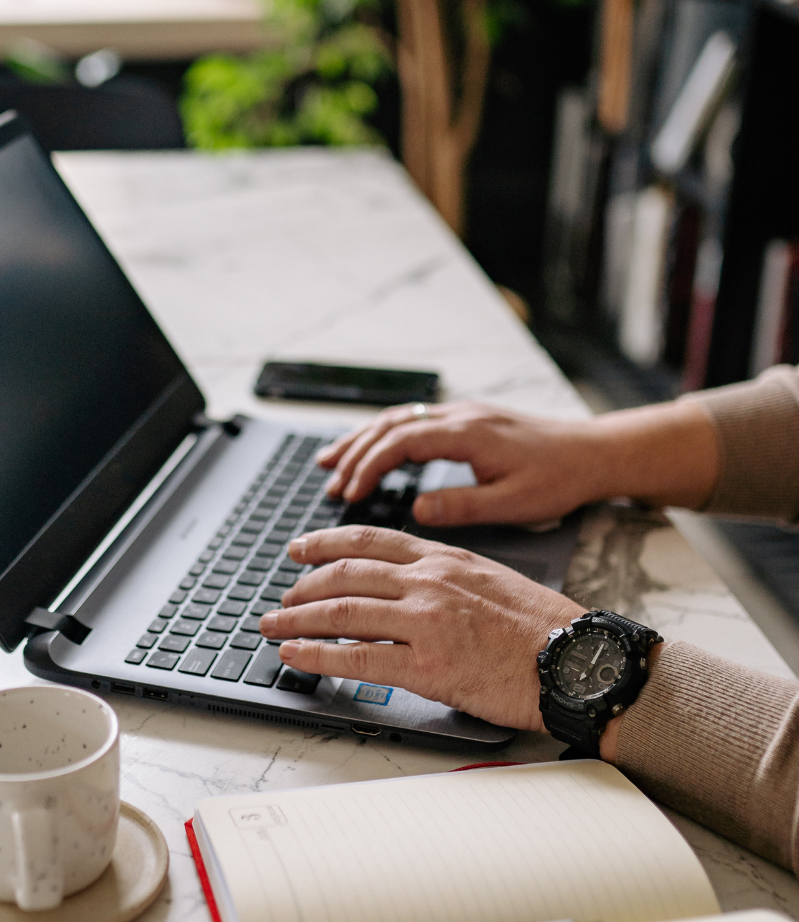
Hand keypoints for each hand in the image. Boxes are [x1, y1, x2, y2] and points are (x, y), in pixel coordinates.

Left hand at [258, 525, 585, 729]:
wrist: (579, 660)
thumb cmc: (544, 626)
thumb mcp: (490, 577)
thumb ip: (444, 574)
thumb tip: (409, 582)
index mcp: (443, 558)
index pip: (369, 539)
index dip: (325, 542)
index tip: (300, 548)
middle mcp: (427, 582)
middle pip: (345, 574)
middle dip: (303, 585)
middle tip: (282, 596)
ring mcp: (425, 621)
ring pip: (341, 612)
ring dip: (297, 619)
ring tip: (272, 625)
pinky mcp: (427, 665)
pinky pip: (357, 658)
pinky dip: (317, 655)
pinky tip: (295, 654)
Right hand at [317, 399, 719, 524]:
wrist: (595, 452)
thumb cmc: (559, 479)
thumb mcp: (514, 503)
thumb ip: (462, 506)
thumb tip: (416, 509)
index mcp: (467, 433)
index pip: (400, 443)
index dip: (368, 466)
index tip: (348, 493)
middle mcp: (459, 415)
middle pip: (390, 425)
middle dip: (354, 452)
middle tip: (327, 481)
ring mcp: (462, 412)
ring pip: (398, 418)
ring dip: (362, 439)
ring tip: (330, 461)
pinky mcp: (467, 419)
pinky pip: (413, 419)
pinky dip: (384, 434)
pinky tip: (371, 448)